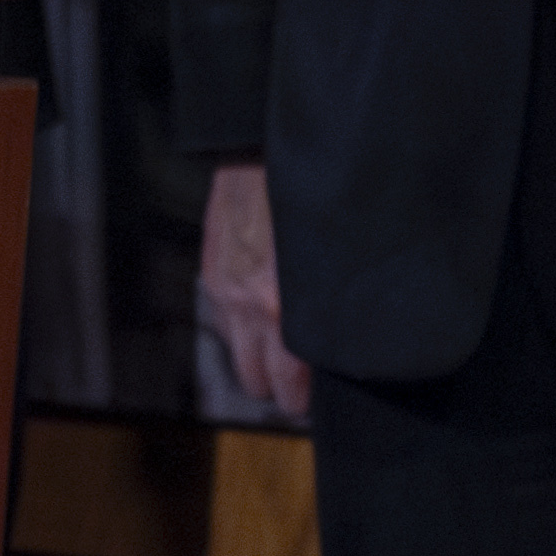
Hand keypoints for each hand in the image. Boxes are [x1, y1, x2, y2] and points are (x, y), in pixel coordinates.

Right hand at [196, 161, 312, 424]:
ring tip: (283, 347)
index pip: (288, 386)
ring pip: (238, 355)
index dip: (302, 400)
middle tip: (301, 382)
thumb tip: (343, 340)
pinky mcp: (212, 273)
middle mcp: (250, 306)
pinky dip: (242, 325)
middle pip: (257, 383)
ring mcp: (226, 291)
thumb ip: (330, 304)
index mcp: (284, 308)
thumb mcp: (331, 260)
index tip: (314, 400)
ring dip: (257, 357)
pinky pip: (226, 321)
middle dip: (278, 388)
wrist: (260, 155)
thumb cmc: (305, 203)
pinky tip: (263, 309)